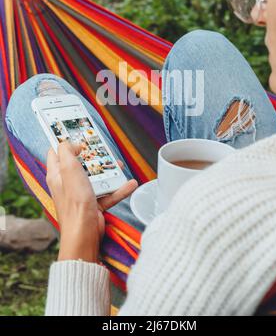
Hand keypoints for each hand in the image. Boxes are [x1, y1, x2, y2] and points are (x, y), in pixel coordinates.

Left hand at [46, 141, 137, 262]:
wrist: (85, 234)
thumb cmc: (74, 205)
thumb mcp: (69, 170)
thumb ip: (67, 152)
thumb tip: (72, 143)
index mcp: (57, 174)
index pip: (55, 153)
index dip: (63, 141)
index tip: (74, 132)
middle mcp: (68, 183)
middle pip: (79, 163)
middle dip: (92, 155)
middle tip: (102, 147)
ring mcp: (81, 194)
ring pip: (96, 177)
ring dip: (109, 172)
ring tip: (119, 165)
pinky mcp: (94, 204)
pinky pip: (108, 192)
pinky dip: (119, 189)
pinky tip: (129, 184)